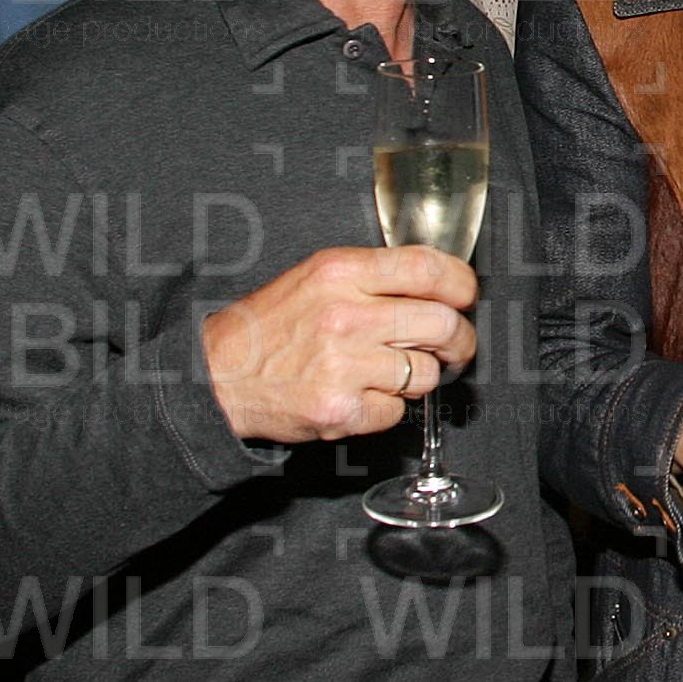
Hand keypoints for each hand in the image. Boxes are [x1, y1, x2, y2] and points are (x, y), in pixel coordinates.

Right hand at [202, 246, 477, 442]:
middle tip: (454, 347)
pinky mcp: (340, 410)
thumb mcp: (314, 279)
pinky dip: (386, 410)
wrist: (216, 378)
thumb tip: (438, 284)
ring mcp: (343, 366)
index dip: (462, 285)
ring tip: (389, 373)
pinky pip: (397, 412)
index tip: (466, 297)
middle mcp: (345, 316)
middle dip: (460, 340)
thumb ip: (373, 277)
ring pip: (425, 374)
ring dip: (418, 378)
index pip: (428, 269)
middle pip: (442, 324)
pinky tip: (360, 396)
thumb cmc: (271, 327)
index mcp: (340, 273)